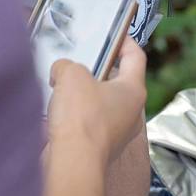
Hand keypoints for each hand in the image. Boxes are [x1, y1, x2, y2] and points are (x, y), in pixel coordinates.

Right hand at [47, 38, 146, 163]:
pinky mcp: (102, 145)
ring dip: (83, 92)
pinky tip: (58, 109)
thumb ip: (67, 65)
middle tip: (77, 58)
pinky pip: (90, 121)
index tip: (114, 32)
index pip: (136, 57)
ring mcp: (118, 131)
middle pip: (118, 80)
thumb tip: (61, 73)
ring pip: (102, 102)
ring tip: (62, 83)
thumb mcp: (71, 74)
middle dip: (97, 68)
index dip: (125, 41)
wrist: (73, 162)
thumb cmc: (81, 118)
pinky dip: (77, 113)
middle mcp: (132, 112)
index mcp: (134, 91)